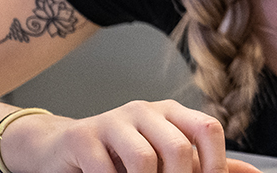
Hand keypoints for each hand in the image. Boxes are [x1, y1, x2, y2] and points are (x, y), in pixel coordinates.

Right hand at [4, 99, 237, 172]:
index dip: (215, 163)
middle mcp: (146, 110)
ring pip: (144, 160)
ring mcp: (114, 120)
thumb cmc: (121, 156)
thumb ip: (207, 165)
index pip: (209, 128)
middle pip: (179, 148)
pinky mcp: (84, 136)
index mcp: (172, 113)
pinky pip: (107, 168)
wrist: (62, 150)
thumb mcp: (167, 159)